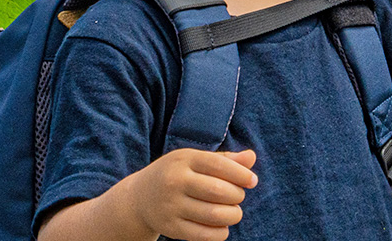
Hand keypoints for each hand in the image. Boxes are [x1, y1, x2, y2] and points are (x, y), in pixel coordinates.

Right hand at [119, 149, 257, 240]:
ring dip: (233, 215)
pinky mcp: (169, 227)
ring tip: (233, 212)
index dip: (241, 174)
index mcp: (184, 159)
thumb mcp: (196, 161)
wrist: (139, 198)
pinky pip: (203, 235)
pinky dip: (220, 233)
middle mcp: (174, 181)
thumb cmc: (179, 175)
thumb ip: (225, 160)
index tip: (252, 181)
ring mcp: (170, 205)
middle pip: (219, 191)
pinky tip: (222, 227)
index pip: (219, 165)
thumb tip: (251, 158)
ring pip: (214, 214)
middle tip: (238, 197)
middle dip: (237, 196)